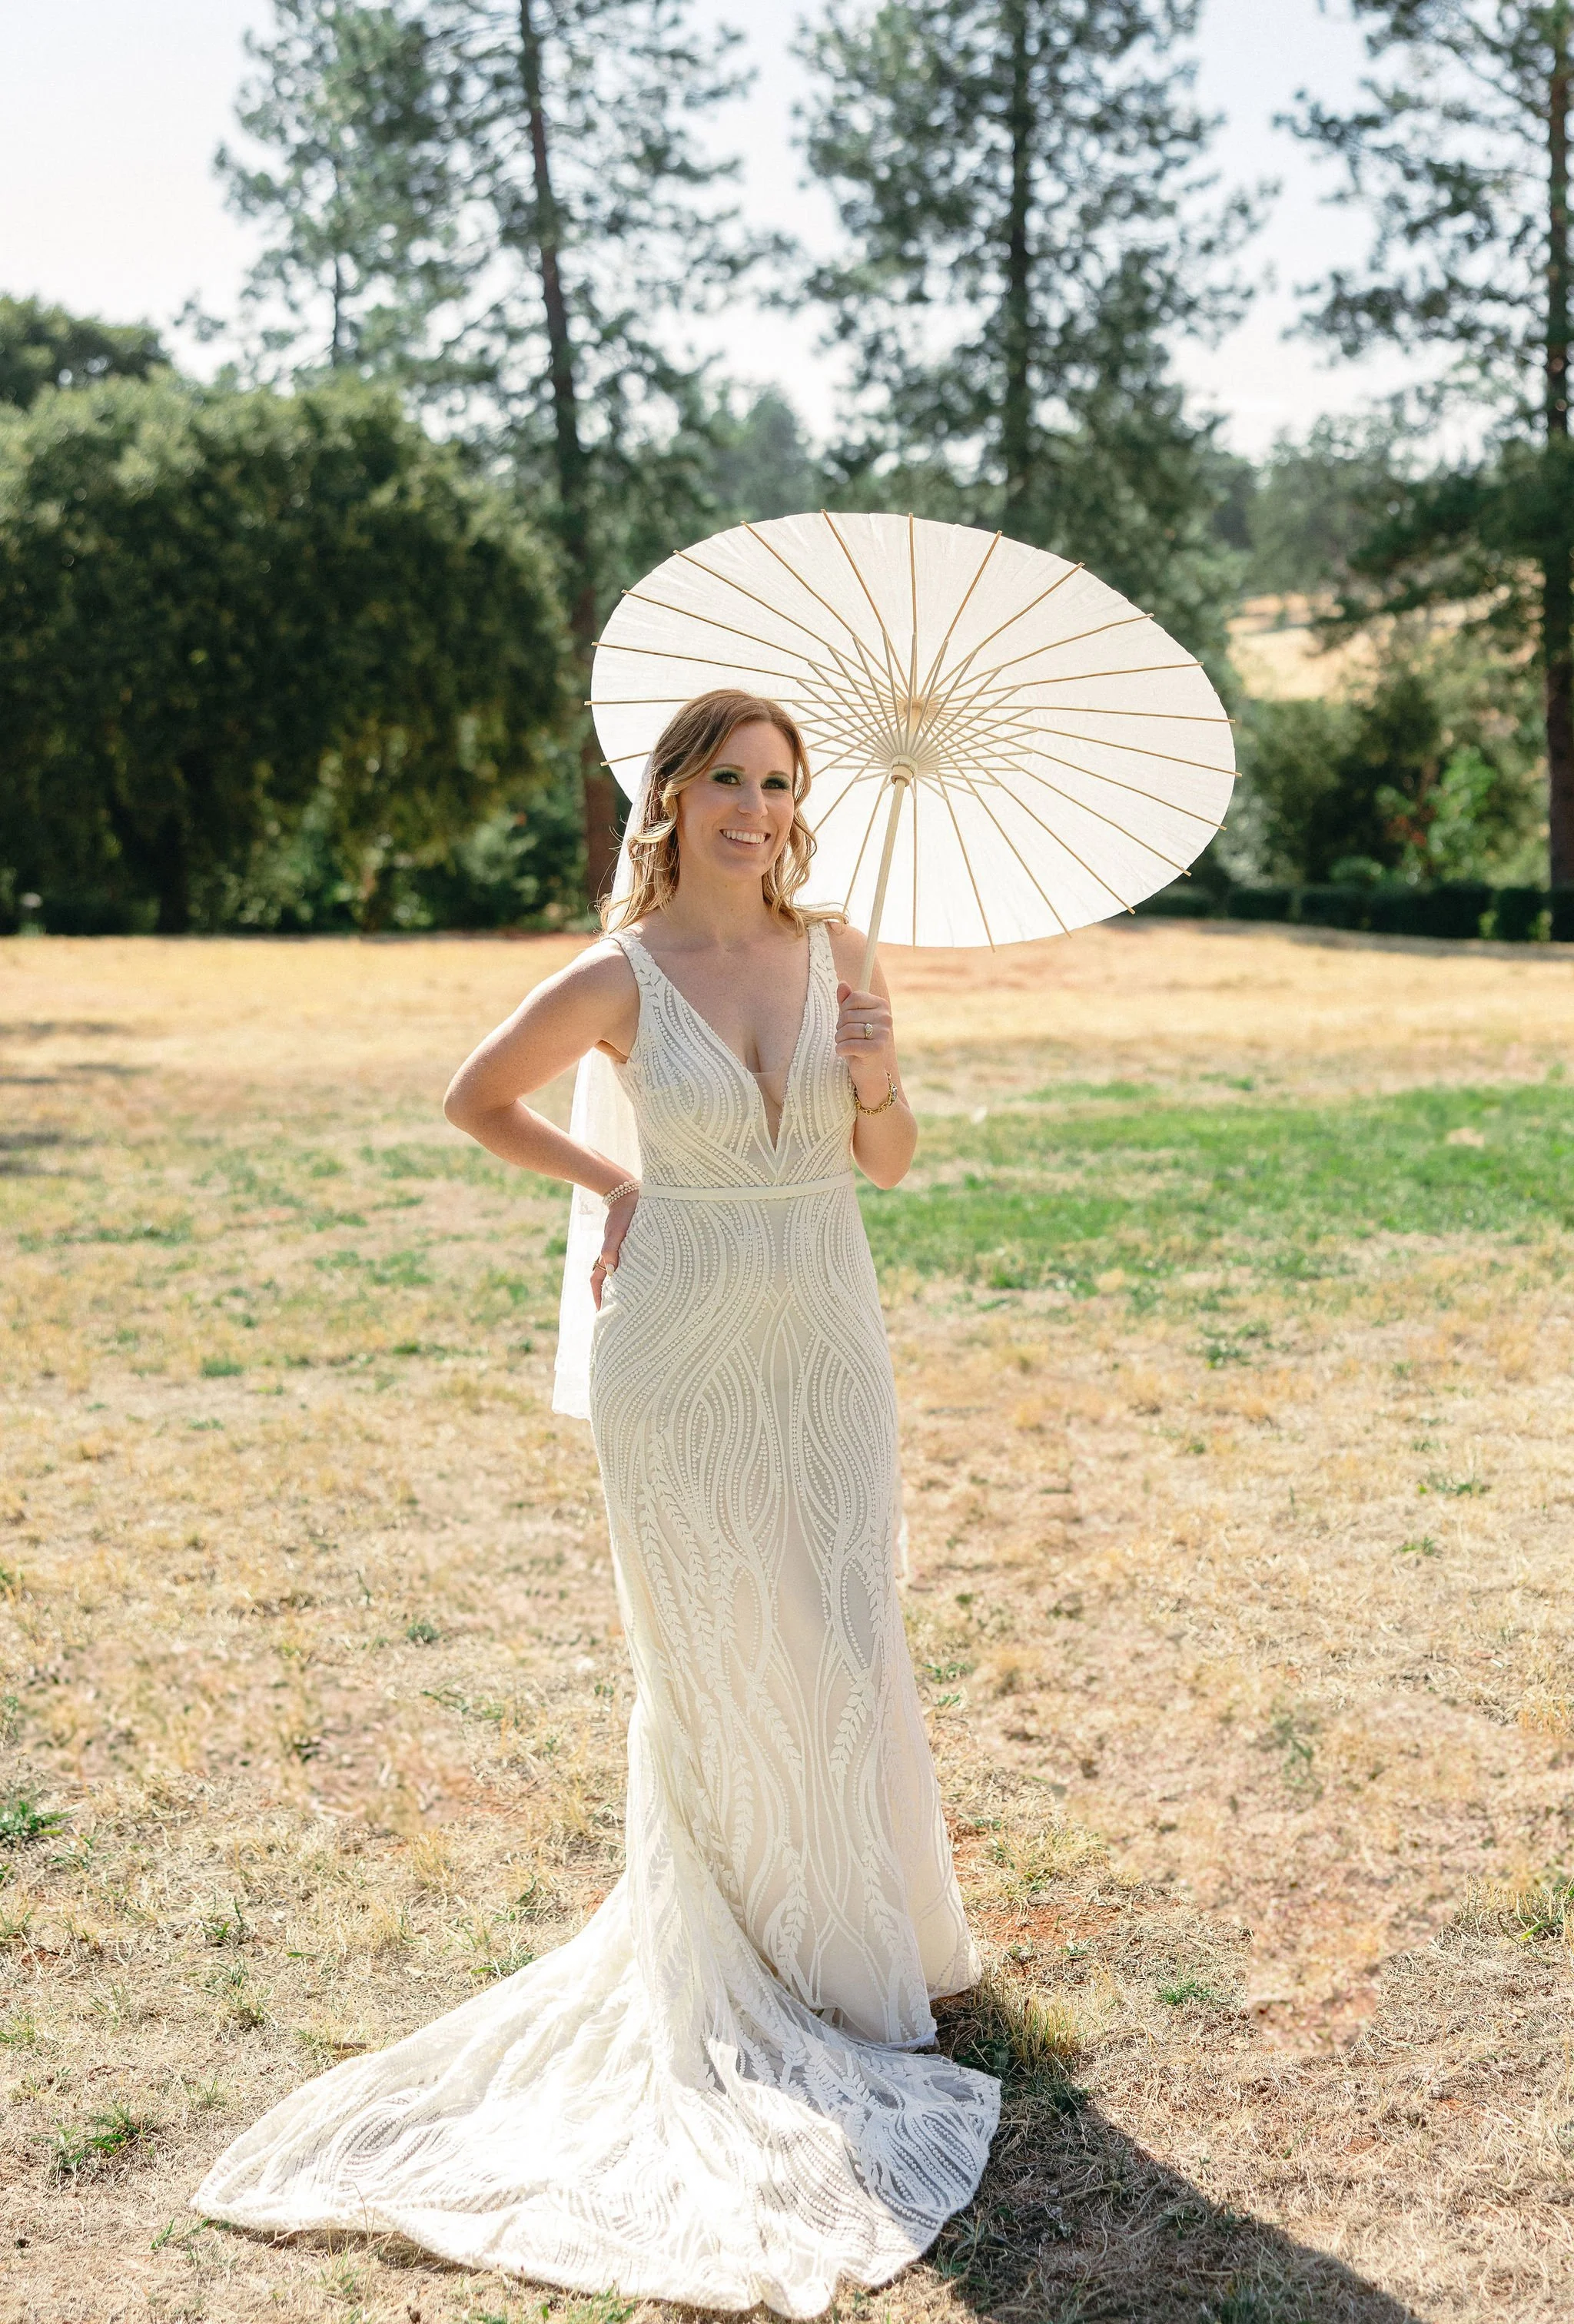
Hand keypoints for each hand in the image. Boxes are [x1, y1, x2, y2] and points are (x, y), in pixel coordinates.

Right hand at [590, 1187, 639, 1309]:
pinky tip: (639, 1284)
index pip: (598, 1281)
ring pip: (617, 1275)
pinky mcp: (631, 1247)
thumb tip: (611, 1271)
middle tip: (616, 1316)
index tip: (601, 1313)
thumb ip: (611, 1248)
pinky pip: (627, 1266)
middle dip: (609, 1298)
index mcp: (607, 1255)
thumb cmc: (624, 1213)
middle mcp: (613, 1256)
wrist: (629, 1194)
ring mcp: (621, 1252)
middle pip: (607, 1282)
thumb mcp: (617, 1231)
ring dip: (620, 1289)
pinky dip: (629, 1277)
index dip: (598, 1297)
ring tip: (628, 1306)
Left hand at [835, 981, 896, 1104]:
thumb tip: (842, 983)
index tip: (847, 1022)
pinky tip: (845, 1054)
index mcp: (881, 1006)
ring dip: (839, 1040)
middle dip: (840, 1027)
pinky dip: (841, 1050)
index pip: (854, 998)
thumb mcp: (850, 1020)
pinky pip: (848, 1045)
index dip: (844, 1010)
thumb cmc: (858, 1042)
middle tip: (846, 1037)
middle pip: (848, 1015)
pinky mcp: (877, 1049)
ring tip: (845, 1045)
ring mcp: (883, 1033)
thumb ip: (846, 1002)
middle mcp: (886, 1017)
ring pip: (846, 1030)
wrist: (868, 1071)